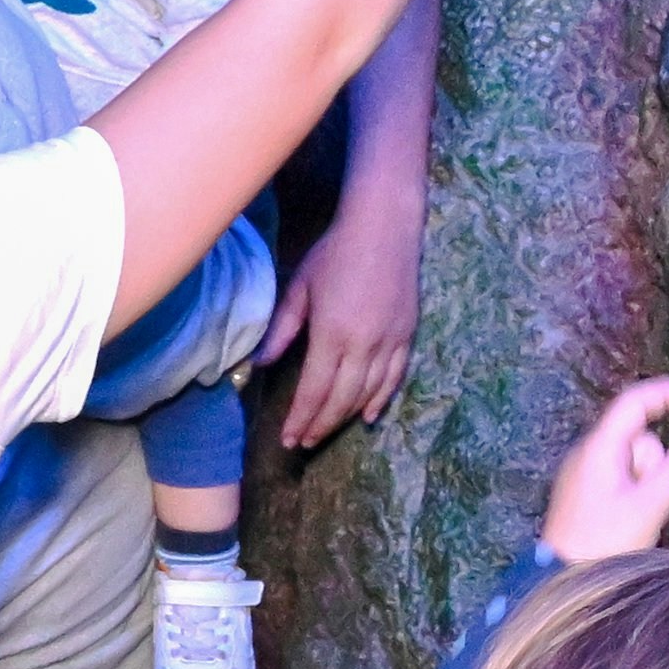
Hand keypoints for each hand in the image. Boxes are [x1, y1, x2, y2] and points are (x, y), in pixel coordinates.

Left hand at [266, 202, 419, 445]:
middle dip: (320, 425)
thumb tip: (259, 363)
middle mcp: (364, 345)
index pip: (315, 390)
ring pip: (368, 393)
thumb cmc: (336, 251)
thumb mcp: (300, 287)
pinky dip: (381, 399)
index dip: (301, 418)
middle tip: (303, 443)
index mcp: (333, 333)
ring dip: (346, 417)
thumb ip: (282, 330)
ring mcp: (390, 341)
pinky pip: (395, 377)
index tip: (288, 439)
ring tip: (327, 433)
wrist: (385, 226)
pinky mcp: (408, 334)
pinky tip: (368, 415)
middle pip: (341, 399)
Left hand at [538, 375, 668, 561]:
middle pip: (637, 435)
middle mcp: (587, 452)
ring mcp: (584, 473)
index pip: (634, 402)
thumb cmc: (601, 545)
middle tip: (650, 499)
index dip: (667, 393)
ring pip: (632, 459)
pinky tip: (630, 519)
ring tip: (636, 516)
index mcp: (598, 448)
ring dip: (646, 479)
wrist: (558, 581)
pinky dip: (636, 489)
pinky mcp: (585, 492)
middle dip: (655, 461)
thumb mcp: (646, 509)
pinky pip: (622, 476)